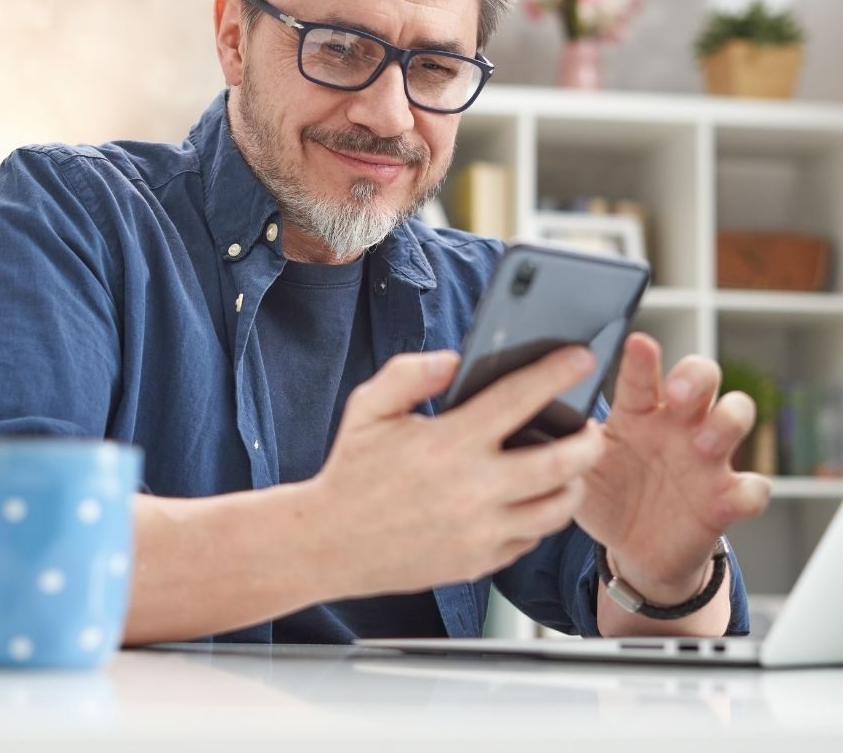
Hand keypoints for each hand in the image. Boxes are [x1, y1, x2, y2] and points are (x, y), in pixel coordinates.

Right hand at [306, 346, 604, 599]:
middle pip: (562, 463)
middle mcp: (472, 489)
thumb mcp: (368, 409)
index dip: (556, 373)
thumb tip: (454, 360)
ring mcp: (480, 530)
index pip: (518, 400)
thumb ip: (409, 375)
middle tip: (590, 426)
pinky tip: (531, 499)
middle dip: (589, 440)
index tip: (579, 358)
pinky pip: (531, 538)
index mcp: (448, 443)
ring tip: (568, 466)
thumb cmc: (350, 472)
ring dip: (573, 482)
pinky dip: (540, 516)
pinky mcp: (480, 561)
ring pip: (557, 507)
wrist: (329, 543)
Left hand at [577, 332, 771, 603]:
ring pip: (735, 416)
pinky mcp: (726, 498)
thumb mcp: (579, 470)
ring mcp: (706, 458)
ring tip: (704, 442)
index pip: (640, 377)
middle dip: (696, 376)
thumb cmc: (605, 495)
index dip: (642, 360)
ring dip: (726, 422)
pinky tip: (730, 497)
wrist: (631, 549)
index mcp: (636, 413)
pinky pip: (753, 487)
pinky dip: (748, 490)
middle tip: (677, 392)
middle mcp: (676, 425)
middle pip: (702, 377)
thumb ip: (567, 444)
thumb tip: (540, 416)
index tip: (638, 343)